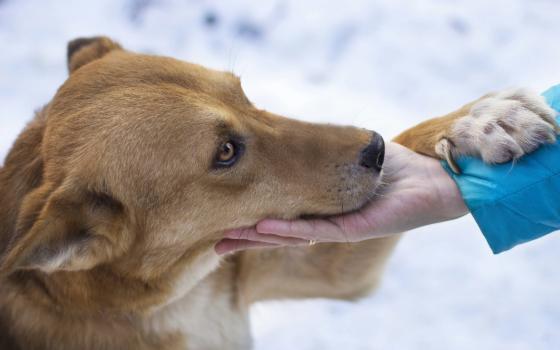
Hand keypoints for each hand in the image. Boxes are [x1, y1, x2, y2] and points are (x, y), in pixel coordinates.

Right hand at [215, 142, 468, 254]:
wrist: (434, 176)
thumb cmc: (396, 166)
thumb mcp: (350, 155)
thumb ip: (324, 153)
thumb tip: (297, 136)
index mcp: (323, 207)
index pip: (282, 217)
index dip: (255, 221)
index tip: (226, 220)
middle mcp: (327, 223)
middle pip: (280, 234)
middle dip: (247, 239)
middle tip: (215, 244)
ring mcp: (339, 228)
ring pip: (291, 236)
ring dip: (258, 238)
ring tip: (227, 240)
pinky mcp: (354, 229)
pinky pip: (315, 229)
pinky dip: (287, 229)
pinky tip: (261, 227)